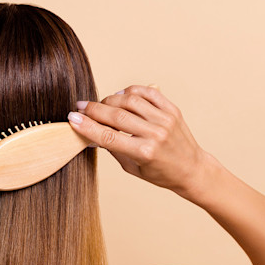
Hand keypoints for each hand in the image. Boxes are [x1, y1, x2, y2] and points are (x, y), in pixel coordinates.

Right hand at [67, 84, 216, 196]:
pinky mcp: (172, 109)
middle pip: (117, 116)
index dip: (87, 126)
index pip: (109, 136)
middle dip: (94, 110)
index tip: (72, 118)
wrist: (192, 169)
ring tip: (103, 105)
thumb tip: (91, 133)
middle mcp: (156, 134)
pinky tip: (121, 97)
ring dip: (110, 100)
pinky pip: (147, 93)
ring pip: (130, 100)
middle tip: (81, 107)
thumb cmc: (161, 173)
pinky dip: (130, 91)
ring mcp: (165, 120)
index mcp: (145, 153)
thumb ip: (113, 149)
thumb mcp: (133, 168)